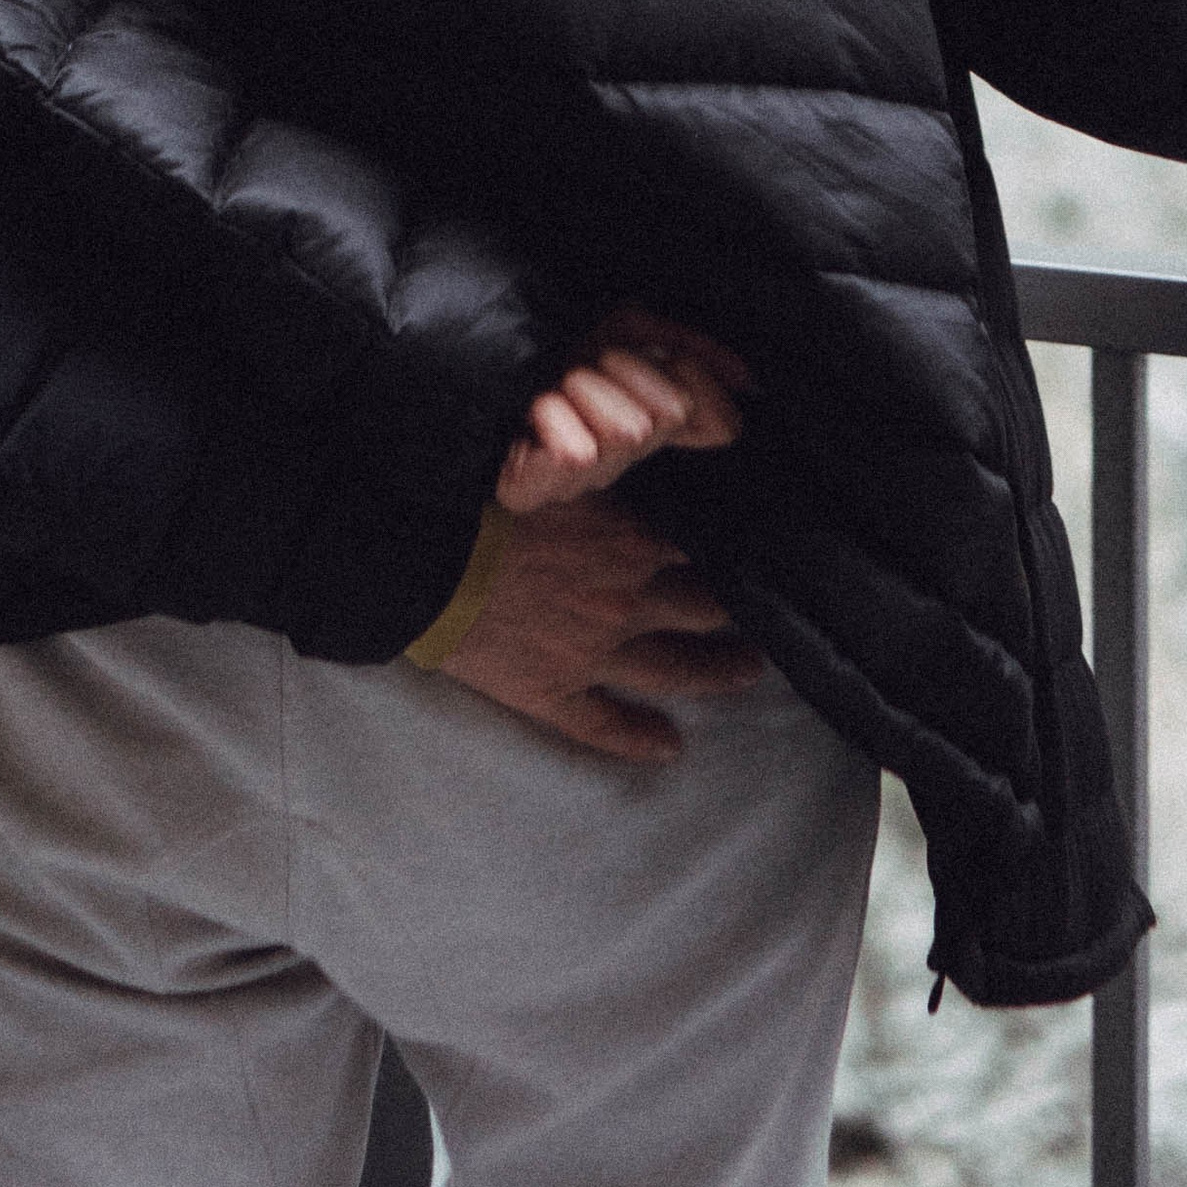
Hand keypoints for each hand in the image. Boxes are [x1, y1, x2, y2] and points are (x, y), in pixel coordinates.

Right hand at [445, 492, 764, 765]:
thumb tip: (648, 440)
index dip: (729, 547)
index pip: (699, 544)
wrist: (423, 561)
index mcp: (627, 542)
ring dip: (712, 672)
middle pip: (698, 609)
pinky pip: (607, 725)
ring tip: (744, 672)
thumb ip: (609, 463)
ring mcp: (592, 653)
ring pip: (670, 669)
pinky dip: (641, 739)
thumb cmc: (481, 501)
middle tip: (764, 616)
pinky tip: (668, 747)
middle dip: (733, 612)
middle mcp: (623, 601)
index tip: (754, 549)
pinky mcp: (554, 693)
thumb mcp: (556, 466)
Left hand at [495, 308, 747, 516]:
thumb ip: (688, 350)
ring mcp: (573, 480)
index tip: (659, 351)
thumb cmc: (547, 343)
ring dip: (586, 387)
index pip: (709, 419)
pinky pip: (574, 454)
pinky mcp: (530, 487)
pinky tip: (538, 407)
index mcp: (643, 422)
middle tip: (593, 362)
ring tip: (558, 381)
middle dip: (628, 371)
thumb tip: (746, 380)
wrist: (458, 351)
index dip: (690, 378)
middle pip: (664, 420)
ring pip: (622, 434)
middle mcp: (614, 458)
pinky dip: (556, 416)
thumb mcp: (624, 327)